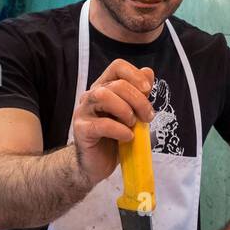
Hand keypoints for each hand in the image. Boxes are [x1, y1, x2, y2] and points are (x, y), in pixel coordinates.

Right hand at [70, 59, 153, 184]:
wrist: (96, 163)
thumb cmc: (115, 137)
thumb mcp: (133, 114)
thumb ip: (139, 93)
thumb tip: (148, 72)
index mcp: (104, 87)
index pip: (117, 66)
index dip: (135, 74)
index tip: (148, 90)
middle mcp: (91, 95)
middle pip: (116, 84)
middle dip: (138, 100)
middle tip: (147, 117)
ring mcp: (83, 111)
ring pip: (103, 96)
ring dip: (125, 110)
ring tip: (132, 124)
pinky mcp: (81, 129)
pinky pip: (101, 124)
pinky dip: (119, 130)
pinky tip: (127, 137)